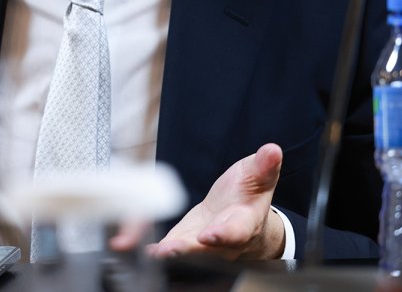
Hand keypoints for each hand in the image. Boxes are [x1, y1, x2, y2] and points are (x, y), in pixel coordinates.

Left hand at [146, 144, 285, 260]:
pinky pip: (168, 247)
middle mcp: (223, 241)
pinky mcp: (184, 242)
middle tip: (170, 249)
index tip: (209, 234)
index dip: (223, 235)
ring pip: (186, 252)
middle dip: (188, 249)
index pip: (235, 231)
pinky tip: (128, 245)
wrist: (240, 214)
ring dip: (168, 252)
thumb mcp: (258, 176)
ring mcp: (202, 245)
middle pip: (206, 249)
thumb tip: (272, 150)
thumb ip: (263, 166)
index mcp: (244, 222)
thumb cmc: (248, 196)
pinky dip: (151, 247)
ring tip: (152, 252)